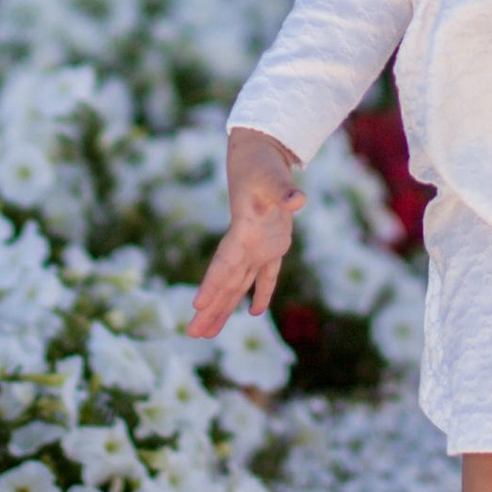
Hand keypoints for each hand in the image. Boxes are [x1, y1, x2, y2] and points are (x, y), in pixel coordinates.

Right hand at [190, 129, 305, 338]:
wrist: (261, 156)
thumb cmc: (264, 167)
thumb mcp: (273, 177)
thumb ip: (285, 191)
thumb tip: (299, 200)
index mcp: (243, 231)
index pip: (224, 263)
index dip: (212, 284)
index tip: (197, 304)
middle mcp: (245, 244)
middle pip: (224, 282)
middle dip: (209, 309)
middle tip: (192, 335)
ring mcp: (257, 247)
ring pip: (238, 284)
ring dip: (224, 308)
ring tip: (206, 333)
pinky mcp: (272, 246)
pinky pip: (265, 275)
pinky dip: (261, 293)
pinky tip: (253, 312)